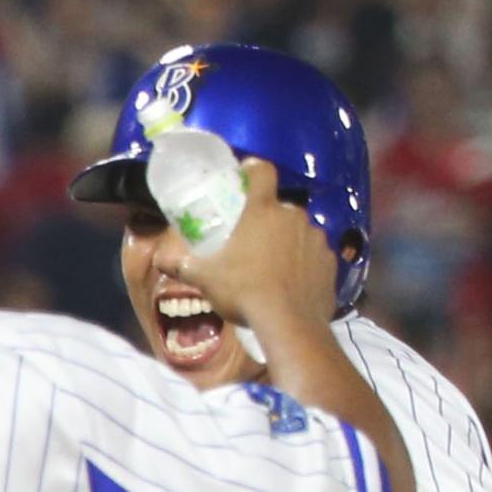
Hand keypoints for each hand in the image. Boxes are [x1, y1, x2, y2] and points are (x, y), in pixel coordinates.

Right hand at [179, 158, 341, 356]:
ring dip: (286, 241)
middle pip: (278, 207)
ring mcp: (315, 237)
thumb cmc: (244, 292)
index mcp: (262, 211)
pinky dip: (304, 262)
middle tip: (251, 240)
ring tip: (272, 266)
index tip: (244, 177)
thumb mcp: (205, 279)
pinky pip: (314, 253)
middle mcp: (293, 216)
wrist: (289, 323)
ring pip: (297, 230)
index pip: (262, 171)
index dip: (252, 169)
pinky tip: (292, 282)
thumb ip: (182, 264)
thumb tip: (161, 258)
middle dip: (266, 219)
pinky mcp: (330, 259)